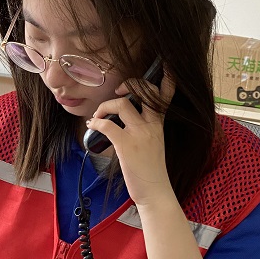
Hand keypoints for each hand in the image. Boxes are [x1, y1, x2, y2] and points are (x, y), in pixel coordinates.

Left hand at [86, 71, 175, 208]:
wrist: (155, 192)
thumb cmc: (150, 170)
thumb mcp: (153, 145)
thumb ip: (144, 129)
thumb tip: (120, 121)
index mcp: (159, 124)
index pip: (165, 96)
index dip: (166, 79)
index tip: (167, 66)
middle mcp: (152, 125)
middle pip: (144, 91)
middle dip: (129, 85)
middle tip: (117, 92)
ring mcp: (140, 134)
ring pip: (122, 103)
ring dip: (105, 106)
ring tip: (98, 116)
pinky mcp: (127, 145)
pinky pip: (108, 124)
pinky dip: (96, 122)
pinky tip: (92, 126)